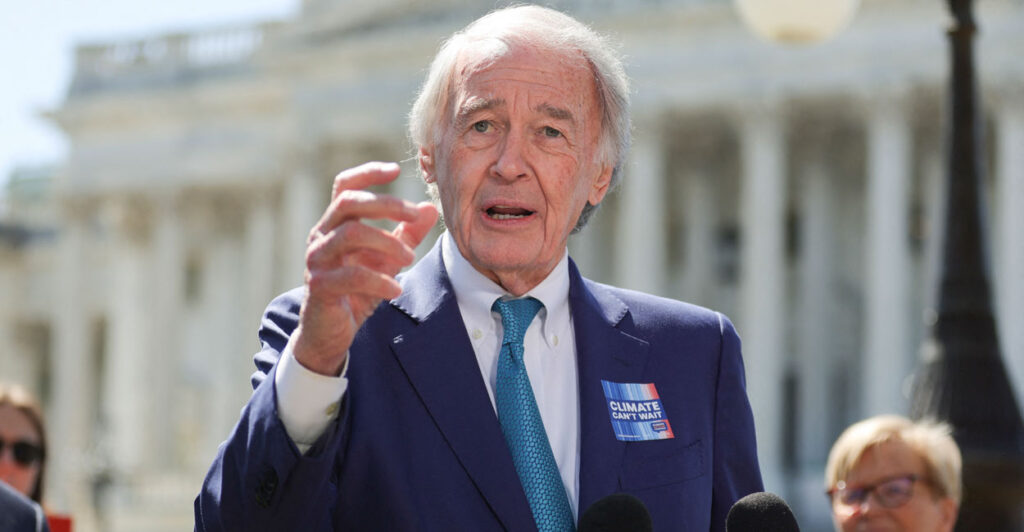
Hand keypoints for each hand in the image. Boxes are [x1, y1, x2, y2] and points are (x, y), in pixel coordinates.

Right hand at [291, 161, 438, 375]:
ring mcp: (317, 260)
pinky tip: (396, 288)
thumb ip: (406, 234)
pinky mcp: (319, 286)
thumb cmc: (356, 291)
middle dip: (386, 204)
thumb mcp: (387, 260)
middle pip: (349, 203)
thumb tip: (429, 208)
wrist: (330, 332)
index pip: (345, 186)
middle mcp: (321, 236)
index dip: (368, 173)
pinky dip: (378, 280)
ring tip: (409, 258)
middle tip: (415, 214)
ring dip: (386, 242)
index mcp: (335, 224)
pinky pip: (350, 275)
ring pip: (349, 234)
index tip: (396, 169)